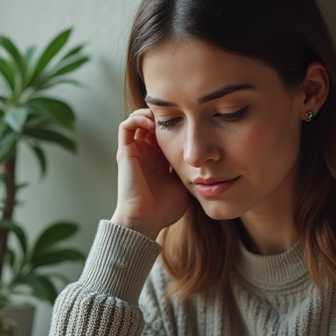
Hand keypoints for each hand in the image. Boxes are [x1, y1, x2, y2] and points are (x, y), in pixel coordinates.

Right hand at [111, 109, 191, 240]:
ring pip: (138, 120)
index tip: (191, 122)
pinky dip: (137, 119)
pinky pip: (126, 126)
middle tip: (179, 115)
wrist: (146, 220)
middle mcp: (146, 153)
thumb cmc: (165, 209)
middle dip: (165, 116)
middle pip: (153, 123)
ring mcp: (135, 152)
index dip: (177, 124)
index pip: (166, 133)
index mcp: (159, 160)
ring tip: (163, 119)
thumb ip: (193, 169)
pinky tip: (152, 124)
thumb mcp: (186, 184)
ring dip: (150, 114)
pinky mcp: (125, 152)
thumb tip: (210, 159)